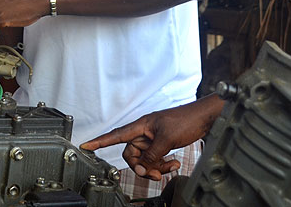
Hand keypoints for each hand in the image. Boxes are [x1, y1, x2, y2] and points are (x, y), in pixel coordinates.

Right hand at [79, 95, 223, 179]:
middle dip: (141, 165)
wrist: (204, 118)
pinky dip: (162, 164)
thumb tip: (143, 165)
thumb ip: (152, 154)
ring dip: (155, 167)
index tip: (86, 145)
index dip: (99, 141)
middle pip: (131, 154)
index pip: (115, 135)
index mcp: (140, 126)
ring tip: (169, 167)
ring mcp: (152, 139)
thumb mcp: (167, 139)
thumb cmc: (186, 120)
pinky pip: (155, 158)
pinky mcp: (161, 144)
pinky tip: (173, 163)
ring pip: (144, 159)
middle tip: (152, 173)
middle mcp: (143, 132)